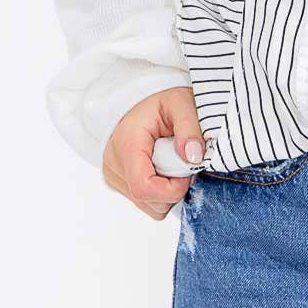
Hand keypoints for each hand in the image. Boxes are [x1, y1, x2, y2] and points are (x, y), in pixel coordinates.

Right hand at [102, 87, 205, 220]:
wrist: (142, 101)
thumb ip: (190, 129)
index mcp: (126, 144)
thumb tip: (193, 157)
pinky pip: (146, 202)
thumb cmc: (161, 102)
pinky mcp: (118, 183)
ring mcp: (113, 176)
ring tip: (171, 162)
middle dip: (174, 188)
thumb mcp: (181, 105)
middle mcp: (114, 164)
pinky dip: (161, 192)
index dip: (172, 188)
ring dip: (168, 191)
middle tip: (181, 161)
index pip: (144, 188)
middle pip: (150, 201)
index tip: (187, 171)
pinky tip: (164, 169)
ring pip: (150, 206)